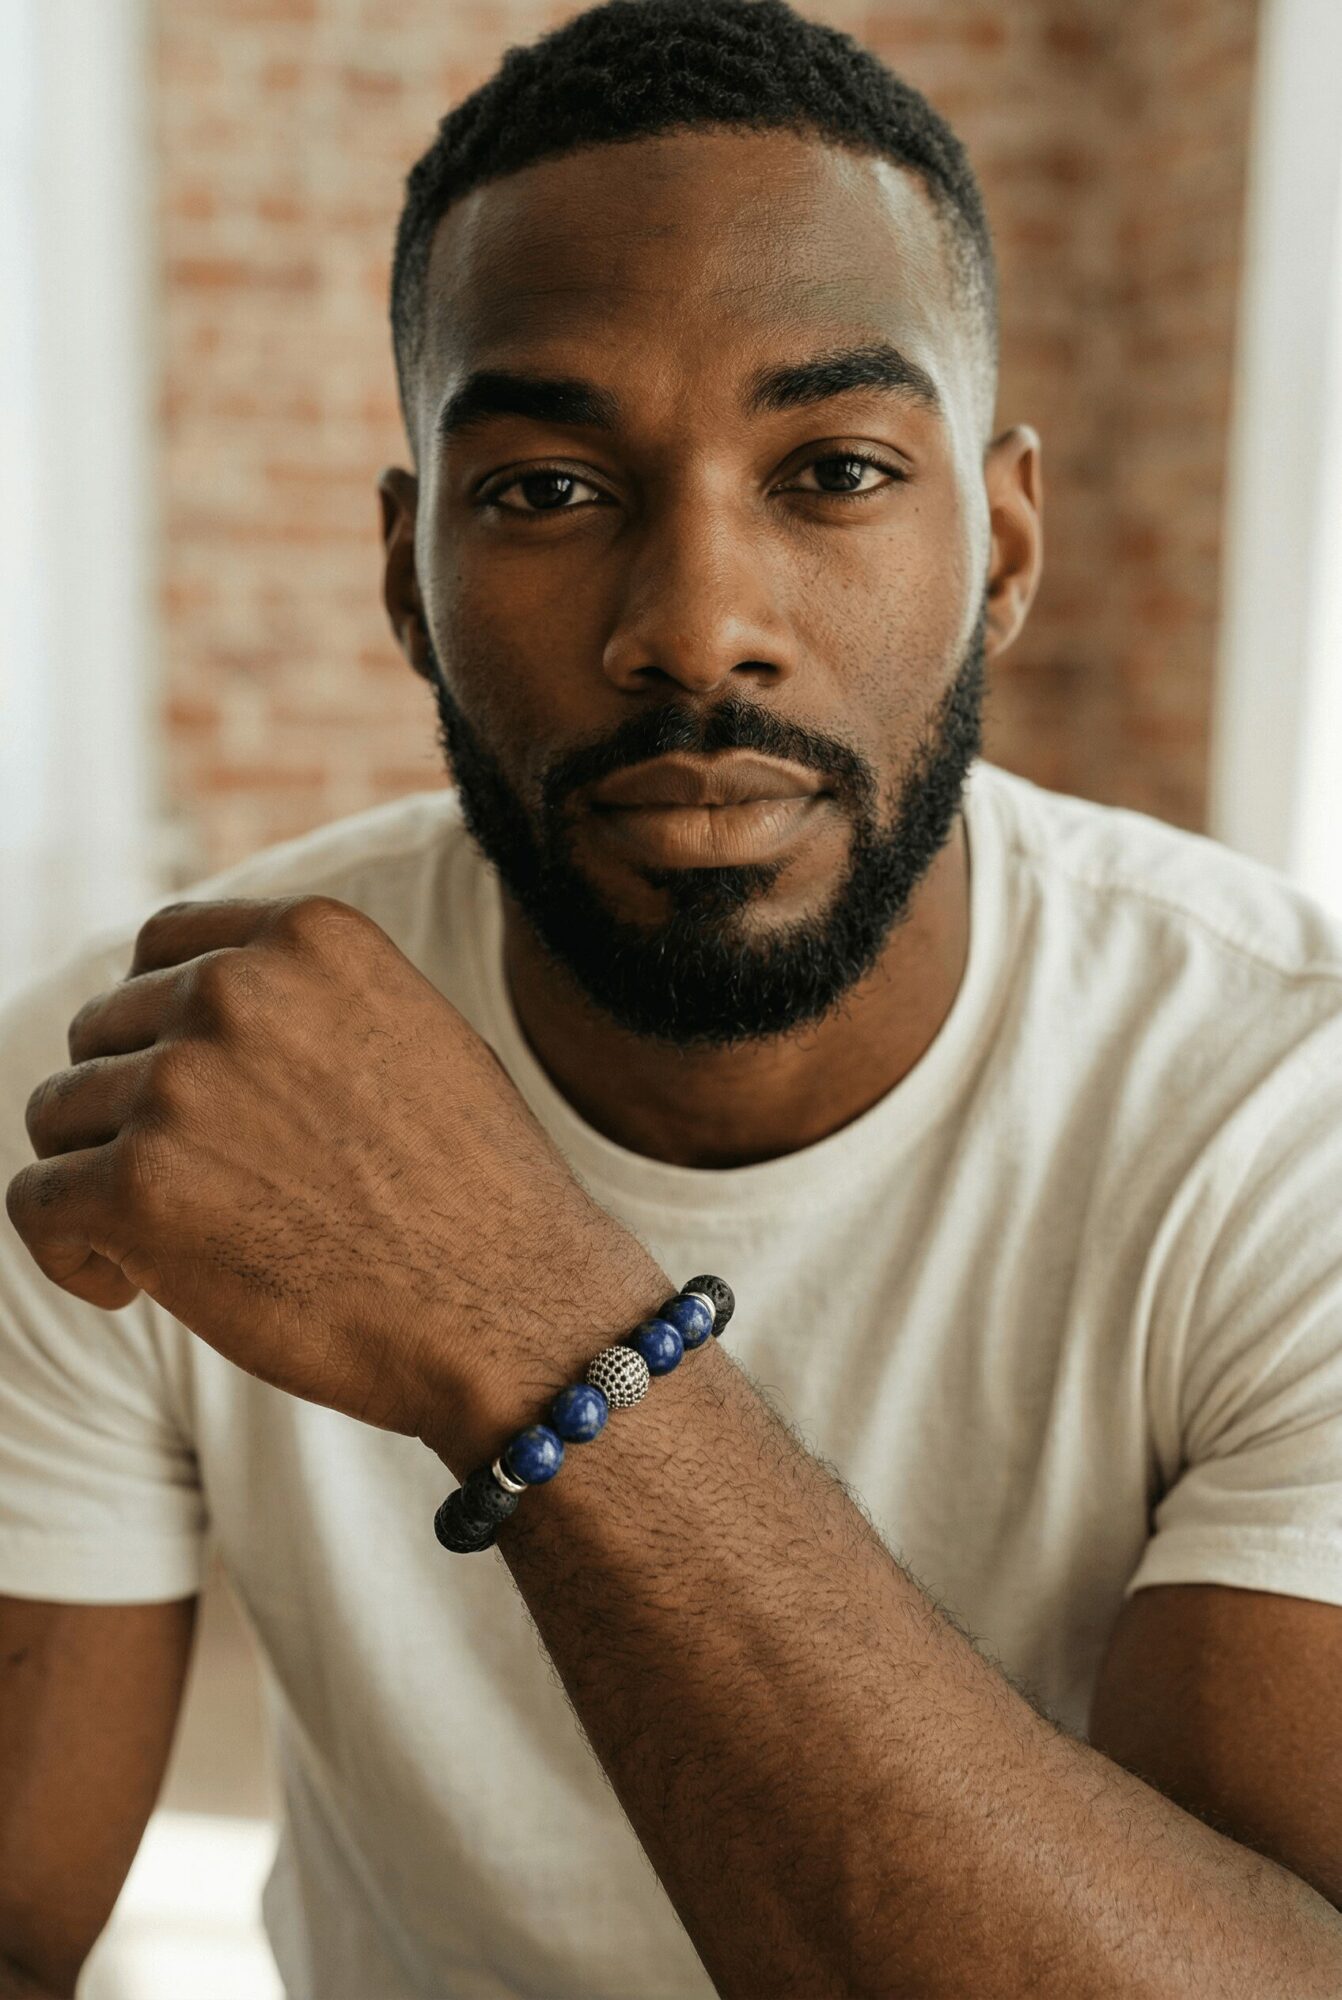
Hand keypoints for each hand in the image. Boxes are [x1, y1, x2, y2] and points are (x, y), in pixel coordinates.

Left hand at [6, 896, 654, 1448]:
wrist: (514, 1309)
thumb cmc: (476, 1194)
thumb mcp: (411, 1036)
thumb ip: (306, 1004)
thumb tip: (196, 1010)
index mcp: (308, 936)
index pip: (161, 946)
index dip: (160, 1026)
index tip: (195, 1099)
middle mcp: (235, 987)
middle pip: (102, 1031)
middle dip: (132, 1109)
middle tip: (200, 1191)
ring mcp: (180, 1083)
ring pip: (60, 1115)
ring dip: (100, 1179)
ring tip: (172, 1244)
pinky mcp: (136, 1186)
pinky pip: (37, 1203)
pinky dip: (68, 1251)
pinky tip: (128, 1285)